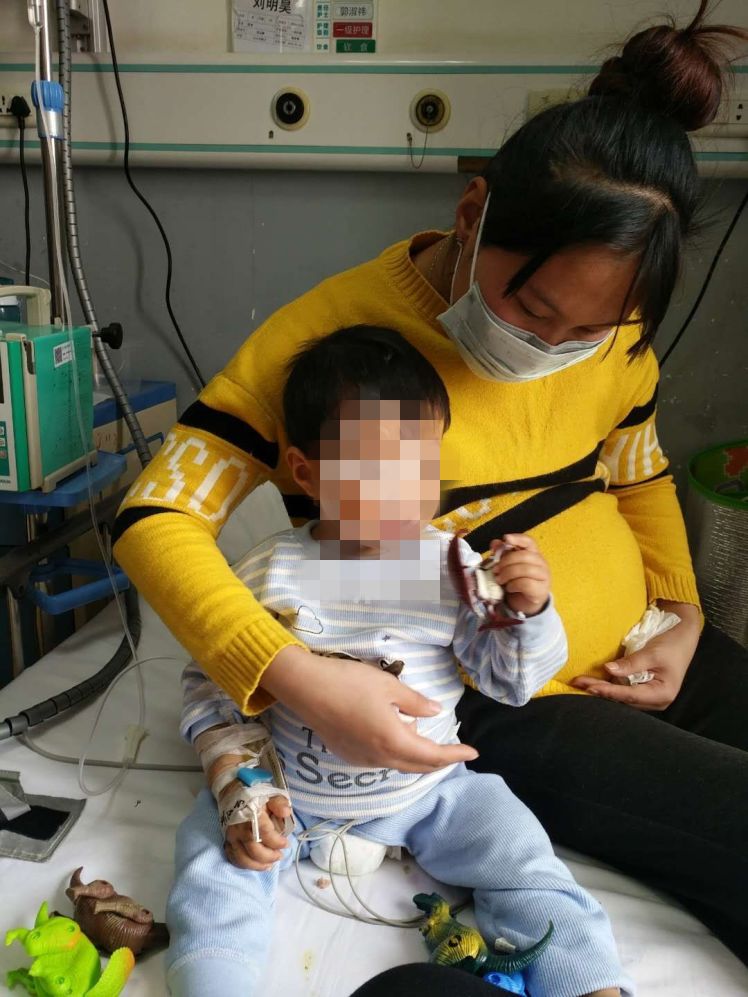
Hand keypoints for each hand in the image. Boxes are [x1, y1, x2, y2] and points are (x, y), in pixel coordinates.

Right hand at [223, 795, 292, 870]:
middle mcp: (239, 828)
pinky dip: (244, 865)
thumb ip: (279, 803)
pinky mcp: (226, 840)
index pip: (266, 834)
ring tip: (269, 865)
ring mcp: (231, 836)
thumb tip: (286, 813)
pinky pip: (233, 858)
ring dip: (257, 865)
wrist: (232, 791)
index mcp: (252, 815)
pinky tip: (255, 865)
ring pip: (243, 858)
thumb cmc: (254, 795)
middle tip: (280, 856)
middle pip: (254, 850)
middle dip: (269, 857)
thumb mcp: (271, 795)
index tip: (286, 844)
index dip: (277, 842)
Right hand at [261, 646, 478, 772]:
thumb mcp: (389, 686)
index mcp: (394, 741)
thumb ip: (415, 702)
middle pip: (417, 766)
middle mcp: (379, 758)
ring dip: (416, 756)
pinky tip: (396, 734)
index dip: (455, 754)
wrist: (306, 689)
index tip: (473, 751)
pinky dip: (396, 753)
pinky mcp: (347, 755)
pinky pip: (380, 760)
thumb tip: (435, 711)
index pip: (433, 756)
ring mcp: (361, 759)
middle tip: (455, 750)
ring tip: (424, 737)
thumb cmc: (350, 683)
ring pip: (398, 764)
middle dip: (439, 760)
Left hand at [492, 533, 550, 616]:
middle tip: (495, 570)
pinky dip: (513, 585)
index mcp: (533, 554)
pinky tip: (509, 588)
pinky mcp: (541, 590)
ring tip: (499, 580)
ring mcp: (543, 576)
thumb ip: (501, 554)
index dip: (518, 538)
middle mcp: (541, 563)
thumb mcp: (506, 567)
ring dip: (508, 574)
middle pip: (524, 555)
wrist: (524, 603)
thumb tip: (495, 543)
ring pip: (525, 569)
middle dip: (506, 562)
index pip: (529, 541)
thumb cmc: (515, 582)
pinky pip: (525, 584)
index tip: (506, 539)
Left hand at [571, 601, 700, 709]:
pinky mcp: (643, 689)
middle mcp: (655, 700)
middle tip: (578, 683)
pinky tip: (594, 682)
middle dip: (601, 691)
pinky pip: (623, 690)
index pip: (630, 695)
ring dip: (602, 689)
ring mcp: (649, 696)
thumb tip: (609, 670)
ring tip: (581, 683)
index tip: (589, 687)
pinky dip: (609, 686)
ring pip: (621, 696)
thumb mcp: (652, 653)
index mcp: (662, 694)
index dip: (608, 691)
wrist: (683, 637)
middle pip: (623, 698)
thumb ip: (631, 664)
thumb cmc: (672, 644)